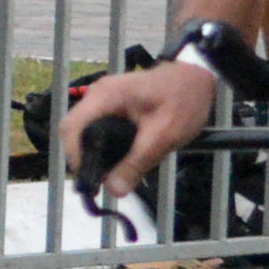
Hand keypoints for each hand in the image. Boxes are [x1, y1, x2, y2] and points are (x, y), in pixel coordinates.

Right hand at [61, 57, 214, 196]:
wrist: (197, 78)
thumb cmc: (183, 100)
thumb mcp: (163, 136)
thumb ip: (137, 162)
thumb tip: (114, 190)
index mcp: (105, 97)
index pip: (70, 127)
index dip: (74, 157)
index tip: (90, 180)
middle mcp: (98, 95)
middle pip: (75, 132)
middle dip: (86, 159)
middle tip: (106, 180)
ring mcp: (103, 98)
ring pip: (85, 132)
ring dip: (96, 154)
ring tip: (116, 173)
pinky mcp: (111, 104)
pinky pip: (98, 128)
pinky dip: (105, 145)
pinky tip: (123, 158)